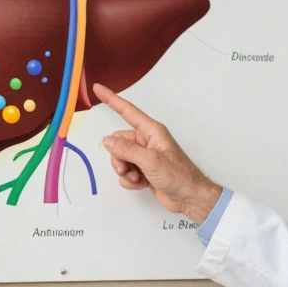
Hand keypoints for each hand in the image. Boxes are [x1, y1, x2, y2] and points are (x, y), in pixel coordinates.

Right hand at [93, 83, 222, 224]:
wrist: (189, 197)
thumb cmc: (179, 176)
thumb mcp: (151, 160)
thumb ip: (127, 149)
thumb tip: (107, 141)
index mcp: (151, 131)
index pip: (127, 111)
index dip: (111, 99)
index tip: (98, 89)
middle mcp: (147, 141)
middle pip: (118, 141)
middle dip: (118, 157)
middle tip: (127, 168)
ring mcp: (144, 156)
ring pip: (119, 158)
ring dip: (124, 171)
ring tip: (137, 177)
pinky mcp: (143, 170)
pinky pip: (125, 172)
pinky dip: (129, 180)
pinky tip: (141, 183)